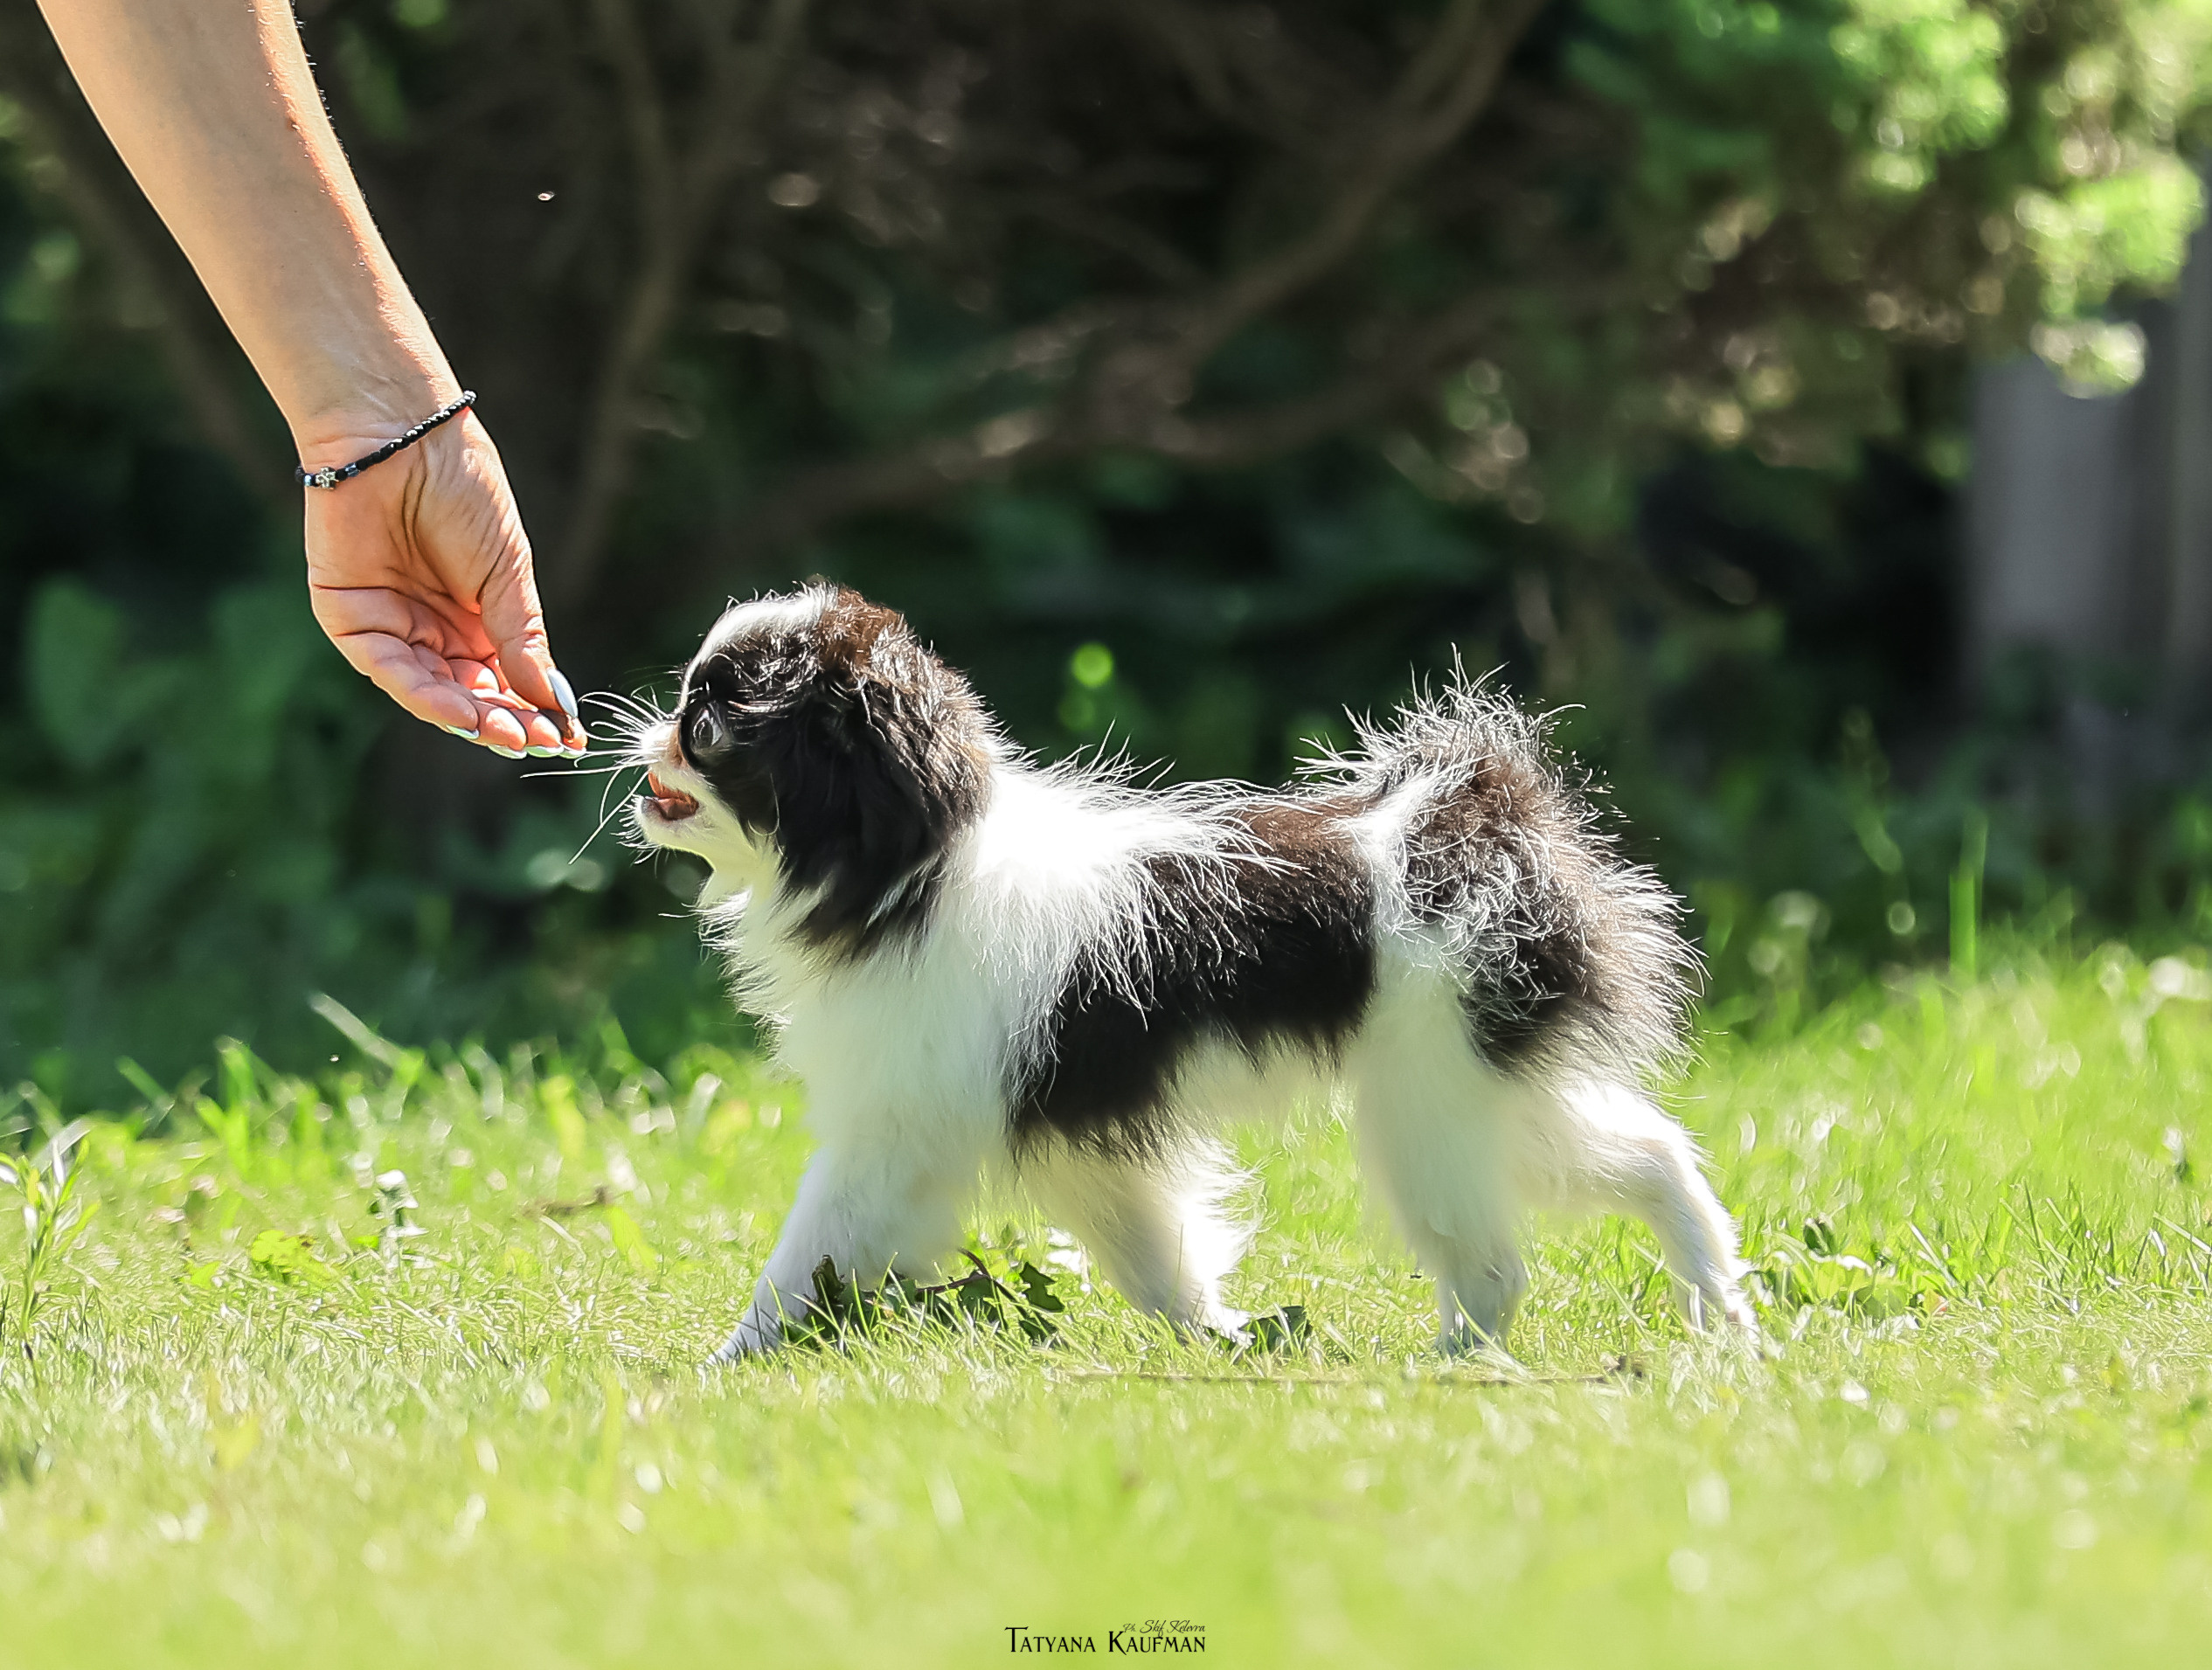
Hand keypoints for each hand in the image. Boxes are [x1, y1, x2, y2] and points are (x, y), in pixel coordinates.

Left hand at [300, 411, 584, 756]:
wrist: (400, 438)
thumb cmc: (462, 489)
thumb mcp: (508, 572)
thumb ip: (522, 638)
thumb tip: (555, 702)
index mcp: (476, 615)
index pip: (505, 678)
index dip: (535, 709)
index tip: (568, 738)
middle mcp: (434, 627)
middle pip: (470, 693)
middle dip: (505, 720)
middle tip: (539, 739)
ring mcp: (392, 625)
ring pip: (431, 690)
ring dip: (469, 717)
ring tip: (507, 732)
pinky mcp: (351, 619)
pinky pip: (389, 669)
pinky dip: (424, 695)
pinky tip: (461, 711)